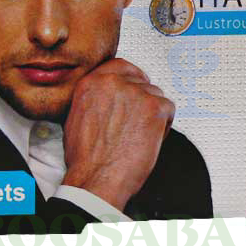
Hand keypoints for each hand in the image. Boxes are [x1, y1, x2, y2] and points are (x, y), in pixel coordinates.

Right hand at [61, 57, 174, 209]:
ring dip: (153, 114)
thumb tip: (106, 98)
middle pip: (141, 81)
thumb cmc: (86, 158)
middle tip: (138, 120)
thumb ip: (93, 98)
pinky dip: (164, 126)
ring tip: (140, 135)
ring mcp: (136, 92)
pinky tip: (150, 140)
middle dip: (142, 99)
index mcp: (92, 82)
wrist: (97, 179)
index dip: (130, 79)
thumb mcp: (76, 117)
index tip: (135, 87)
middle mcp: (114, 82)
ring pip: (155, 95)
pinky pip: (168, 109)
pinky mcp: (154, 107)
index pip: (120, 66)